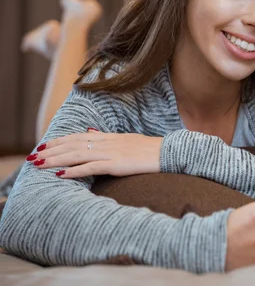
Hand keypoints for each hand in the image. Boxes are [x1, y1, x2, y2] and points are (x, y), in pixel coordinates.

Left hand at [28, 129, 162, 177]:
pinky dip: (74, 170)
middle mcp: (108, 143)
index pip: (79, 137)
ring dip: (56, 160)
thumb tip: (92, 133)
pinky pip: (91, 167)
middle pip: (74, 145)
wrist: (168, 152)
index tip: (46, 145)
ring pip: (77, 155)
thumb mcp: (128, 139)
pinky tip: (61, 174)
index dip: (61, 141)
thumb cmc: (150, 149)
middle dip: (52, 151)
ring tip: (40, 164)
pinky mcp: (116, 164)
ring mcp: (111, 153)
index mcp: (110, 137)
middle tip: (34, 156)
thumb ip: (108, 138)